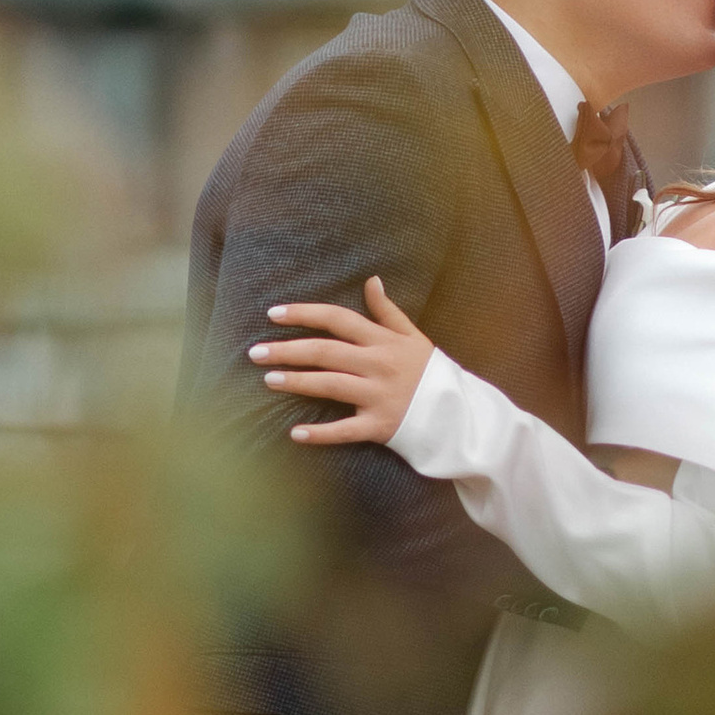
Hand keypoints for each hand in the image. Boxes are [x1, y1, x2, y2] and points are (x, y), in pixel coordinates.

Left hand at [247, 279, 435, 444]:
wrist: (458, 413)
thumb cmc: (430, 372)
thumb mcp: (413, 336)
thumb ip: (387, 311)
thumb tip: (370, 280)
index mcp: (382, 340)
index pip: (337, 320)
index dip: (304, 314)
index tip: (273, 314)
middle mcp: (377, 365)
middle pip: (325, 352)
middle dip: (287, 350)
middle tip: (255, 352)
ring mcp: (378, 396)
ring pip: (329, 386)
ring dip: (296, 382)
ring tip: (268, 380)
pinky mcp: (380, 426)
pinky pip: (345, 430)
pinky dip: (320, 433)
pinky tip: (295, 434)